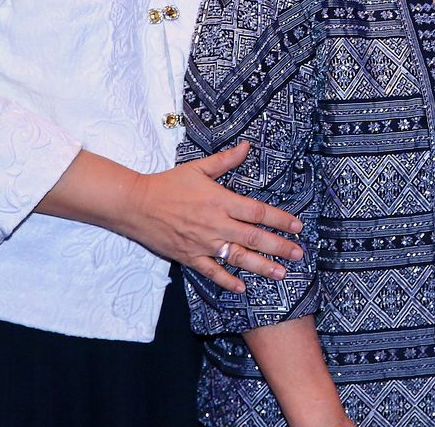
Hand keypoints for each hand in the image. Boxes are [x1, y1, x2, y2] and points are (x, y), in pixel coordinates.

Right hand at [117, 143, 305, 292]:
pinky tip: (242, 287)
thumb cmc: (168, 184)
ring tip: (281, 274)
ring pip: (238, 258)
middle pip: (254, 238)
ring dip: (262, 266)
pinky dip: (227, 281)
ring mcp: (202, 243)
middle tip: (299, 254)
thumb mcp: (199, 168)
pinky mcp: (188, 256)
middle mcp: (215, 224)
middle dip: (279, 246)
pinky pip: (211, 272)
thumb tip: (247, 146)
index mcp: (221, 201)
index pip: (258, 212)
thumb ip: (226, 160)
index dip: (280, 219)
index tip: (298, 226)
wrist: (135, 204)